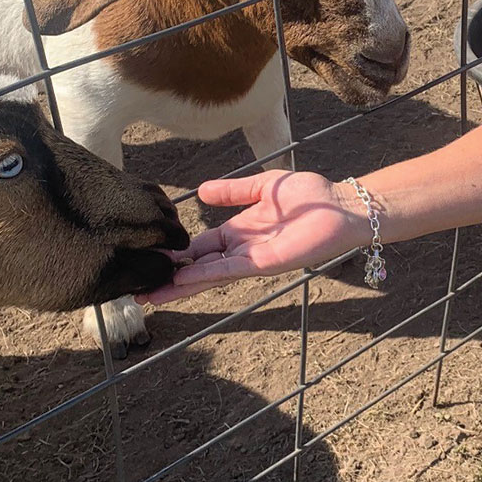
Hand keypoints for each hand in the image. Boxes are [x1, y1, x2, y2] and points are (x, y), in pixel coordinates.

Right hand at [136, 171, 364, 303]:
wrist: (342, 205)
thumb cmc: (310, 196)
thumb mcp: (262, 187)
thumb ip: (233, 192)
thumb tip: (201, 191)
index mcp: (239, 233)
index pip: (200, 248)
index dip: (176, 256)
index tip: (150, 260)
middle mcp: (241, 250)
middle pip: (199, 268)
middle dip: (171, 279)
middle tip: (140, 290)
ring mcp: (252, 259)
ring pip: (210, 275)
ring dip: (182, 285)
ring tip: (153, 293)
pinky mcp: (266, 262)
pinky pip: (231, 269)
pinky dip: (207, 274)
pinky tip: (185, 278)